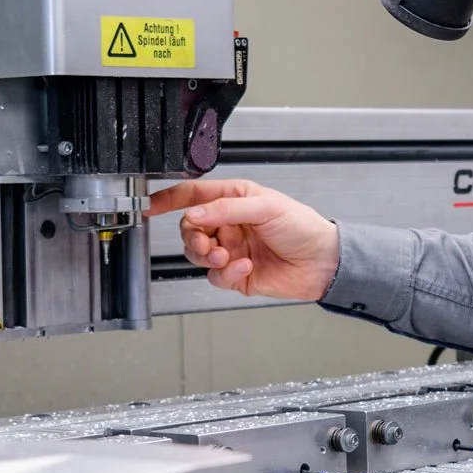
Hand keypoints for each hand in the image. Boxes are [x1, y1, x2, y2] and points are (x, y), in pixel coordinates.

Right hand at [146, 179, 340, 298]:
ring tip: (224, 256)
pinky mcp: (236, 275)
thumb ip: (226, 210)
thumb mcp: (266, 207)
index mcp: (234, 200)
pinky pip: (216, 276)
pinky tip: (243, 267)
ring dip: (206, 255)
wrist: (323, 262)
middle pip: (190, 229)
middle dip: (193, 237)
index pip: (193, 196)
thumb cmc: (302, 226)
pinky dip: (225, 273)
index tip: (149, 205)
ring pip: (197, 255)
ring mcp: (231, 250)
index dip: (169, 199)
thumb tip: (194, 213)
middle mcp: (229, 224)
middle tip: (206, 243)